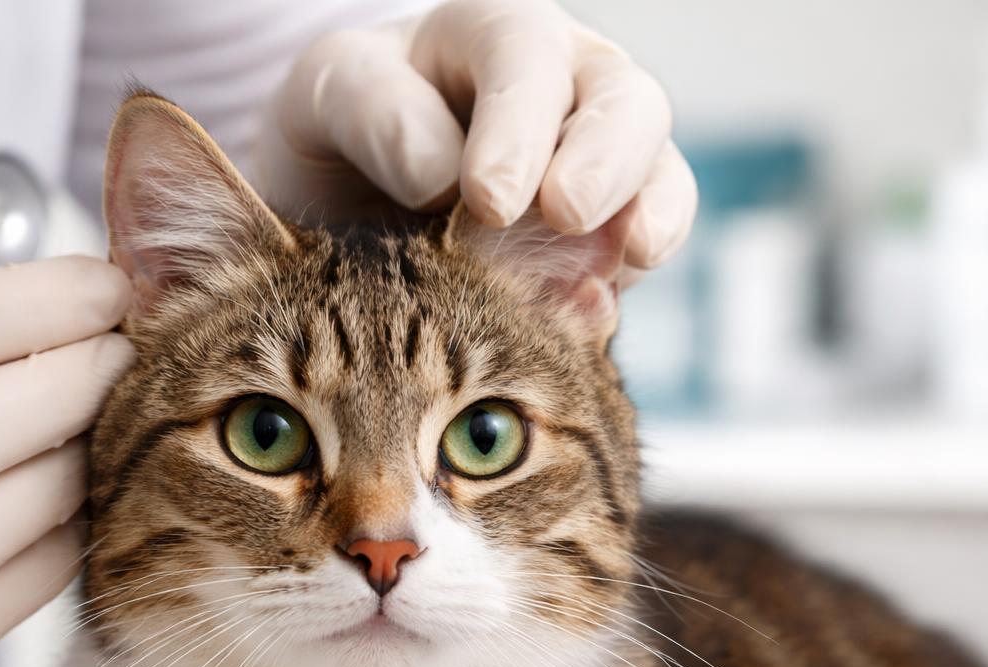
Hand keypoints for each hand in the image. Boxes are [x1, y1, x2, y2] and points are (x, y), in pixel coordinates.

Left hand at [255, 0, 696, 277]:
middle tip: (566, 215)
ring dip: (651, 212)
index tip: (487, 199)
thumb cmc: (342, 133)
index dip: (516, 126)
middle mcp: (566, 89)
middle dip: (604, 159)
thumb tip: (438, 174)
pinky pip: (644, 246)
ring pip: (658, 171)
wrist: (349, 206)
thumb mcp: (329, 99)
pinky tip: (600, 308)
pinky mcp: (609, 236)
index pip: (525, 58)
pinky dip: (630, 276)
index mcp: (493, 36)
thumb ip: (373, 114)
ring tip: (632, 253)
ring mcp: (600, 163)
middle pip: (624, 102)